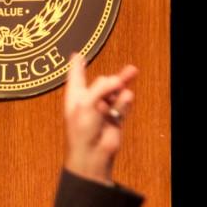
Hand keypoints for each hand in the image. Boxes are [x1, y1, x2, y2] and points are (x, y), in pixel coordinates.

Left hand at [63, 53, 136, 184]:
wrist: (92, 152)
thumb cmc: (81, 130)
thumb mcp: (86, 103)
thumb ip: (100, 88)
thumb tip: (117, 81)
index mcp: (75, 96)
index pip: (75, 76)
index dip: (76, 65)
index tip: (77, 54)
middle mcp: (88, 100)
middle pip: (102, 82)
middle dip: (111, 78)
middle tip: (127, 71)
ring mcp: (103, 109)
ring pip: (116, 92)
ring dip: (122, 84)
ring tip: (132, 73)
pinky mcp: (115, 117)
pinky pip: (122, 103)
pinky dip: (125, 100)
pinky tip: (127, 96)